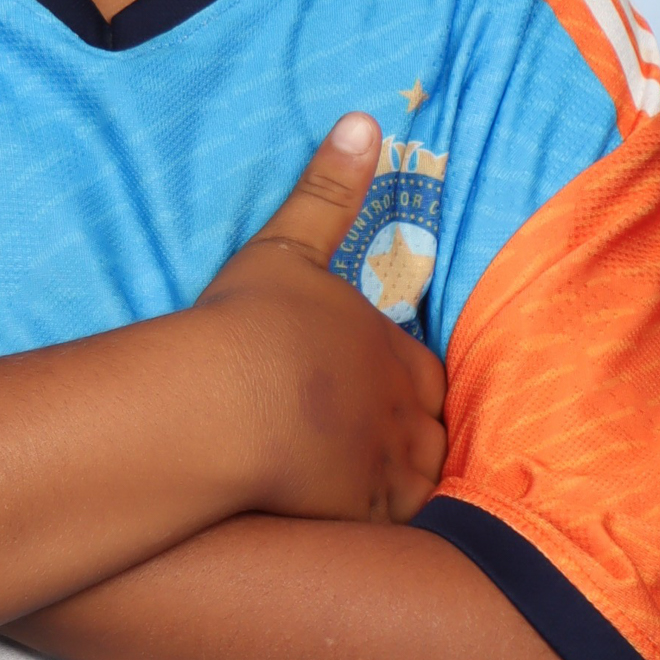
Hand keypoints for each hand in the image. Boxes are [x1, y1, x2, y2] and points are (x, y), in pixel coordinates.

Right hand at [195, 114, 446, 524]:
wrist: (226, 404)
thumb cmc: (251, 322)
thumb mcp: (288, 245)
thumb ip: (328, 189)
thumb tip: (364, 120)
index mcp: (388, 348)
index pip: (422, 369)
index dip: (405, 380)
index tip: (385, 387)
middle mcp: (401, 410)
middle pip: (433, 425)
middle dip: (418, 431)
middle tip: (390, 441)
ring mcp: (386, 467)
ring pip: (423, 479)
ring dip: (410, 482)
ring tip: (384, 492)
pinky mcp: (362, 514)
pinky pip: (393, 529)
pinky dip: (384, 529)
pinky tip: (368, 538)